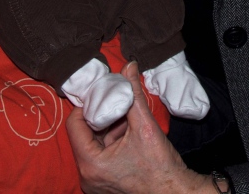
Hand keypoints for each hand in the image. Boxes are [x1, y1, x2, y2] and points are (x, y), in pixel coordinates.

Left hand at [67, 62, 211, 193]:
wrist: (175, 192)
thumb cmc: (160, 166)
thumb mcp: (145, 125)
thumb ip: (133, 93)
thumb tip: (128, 66)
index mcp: (90, 163)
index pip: (74, 124)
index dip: (87, 105)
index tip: (101, 95)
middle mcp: (87, 175)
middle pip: (83, 134)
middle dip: (100, 116)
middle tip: (115, 102)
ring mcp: (95, 181)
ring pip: (93, 144)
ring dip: (108, 129)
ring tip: (126, 117)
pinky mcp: (104, 183)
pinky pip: (101, 156)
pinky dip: (112, 142)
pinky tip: (128, 132)